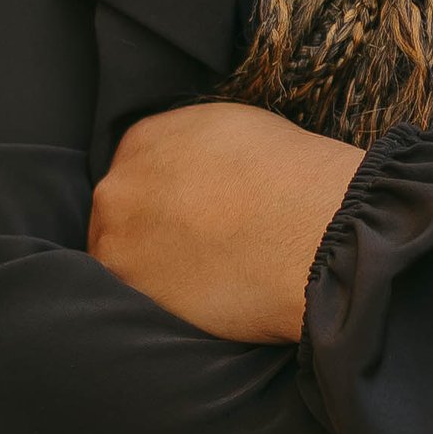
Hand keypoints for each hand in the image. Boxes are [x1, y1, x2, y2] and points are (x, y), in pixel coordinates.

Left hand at [87, 102, 365, 344]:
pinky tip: (202, 300)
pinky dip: (162, 303)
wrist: (314, 229)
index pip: (138, 169)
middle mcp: (119, 185)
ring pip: (122, 259)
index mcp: (144, 137)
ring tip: (204, 279)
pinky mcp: (133, 292)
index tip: (191, 216)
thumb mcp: (236, 130)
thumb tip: (197, 172)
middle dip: (152, 231)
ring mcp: (117, 241)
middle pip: (122, 213)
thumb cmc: (295, 176)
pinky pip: (135, 300)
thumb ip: (195, 149)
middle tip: (198, 251)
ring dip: (154, 270)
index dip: (166, 197)